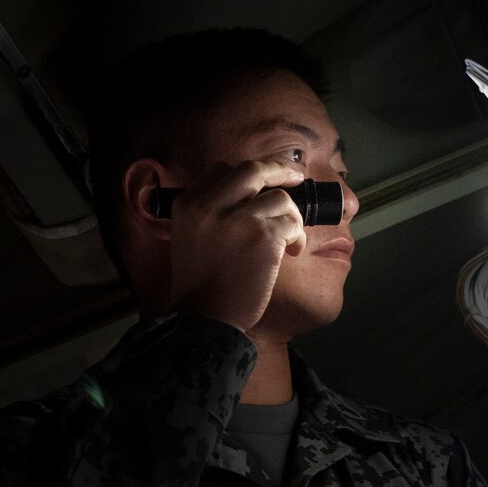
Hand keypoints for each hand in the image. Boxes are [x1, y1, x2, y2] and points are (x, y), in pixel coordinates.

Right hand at [166, 160, 306, 331]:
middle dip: (280, 170)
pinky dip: (298, 237)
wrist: (204, 317)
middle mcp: (211, 205)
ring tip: (290, 238)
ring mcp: (239, 219)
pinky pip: (292, 223)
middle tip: (297, 178)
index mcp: (189, 203)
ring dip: (292, 215)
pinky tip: (292, 252)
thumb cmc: (201, 284)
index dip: (249, 175)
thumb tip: (251, 195)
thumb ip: (211, 211)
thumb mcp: (190, 236)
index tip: (264, 182)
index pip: (223, 170)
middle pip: (253, 169)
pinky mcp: (263, 237)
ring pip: (280, 198)